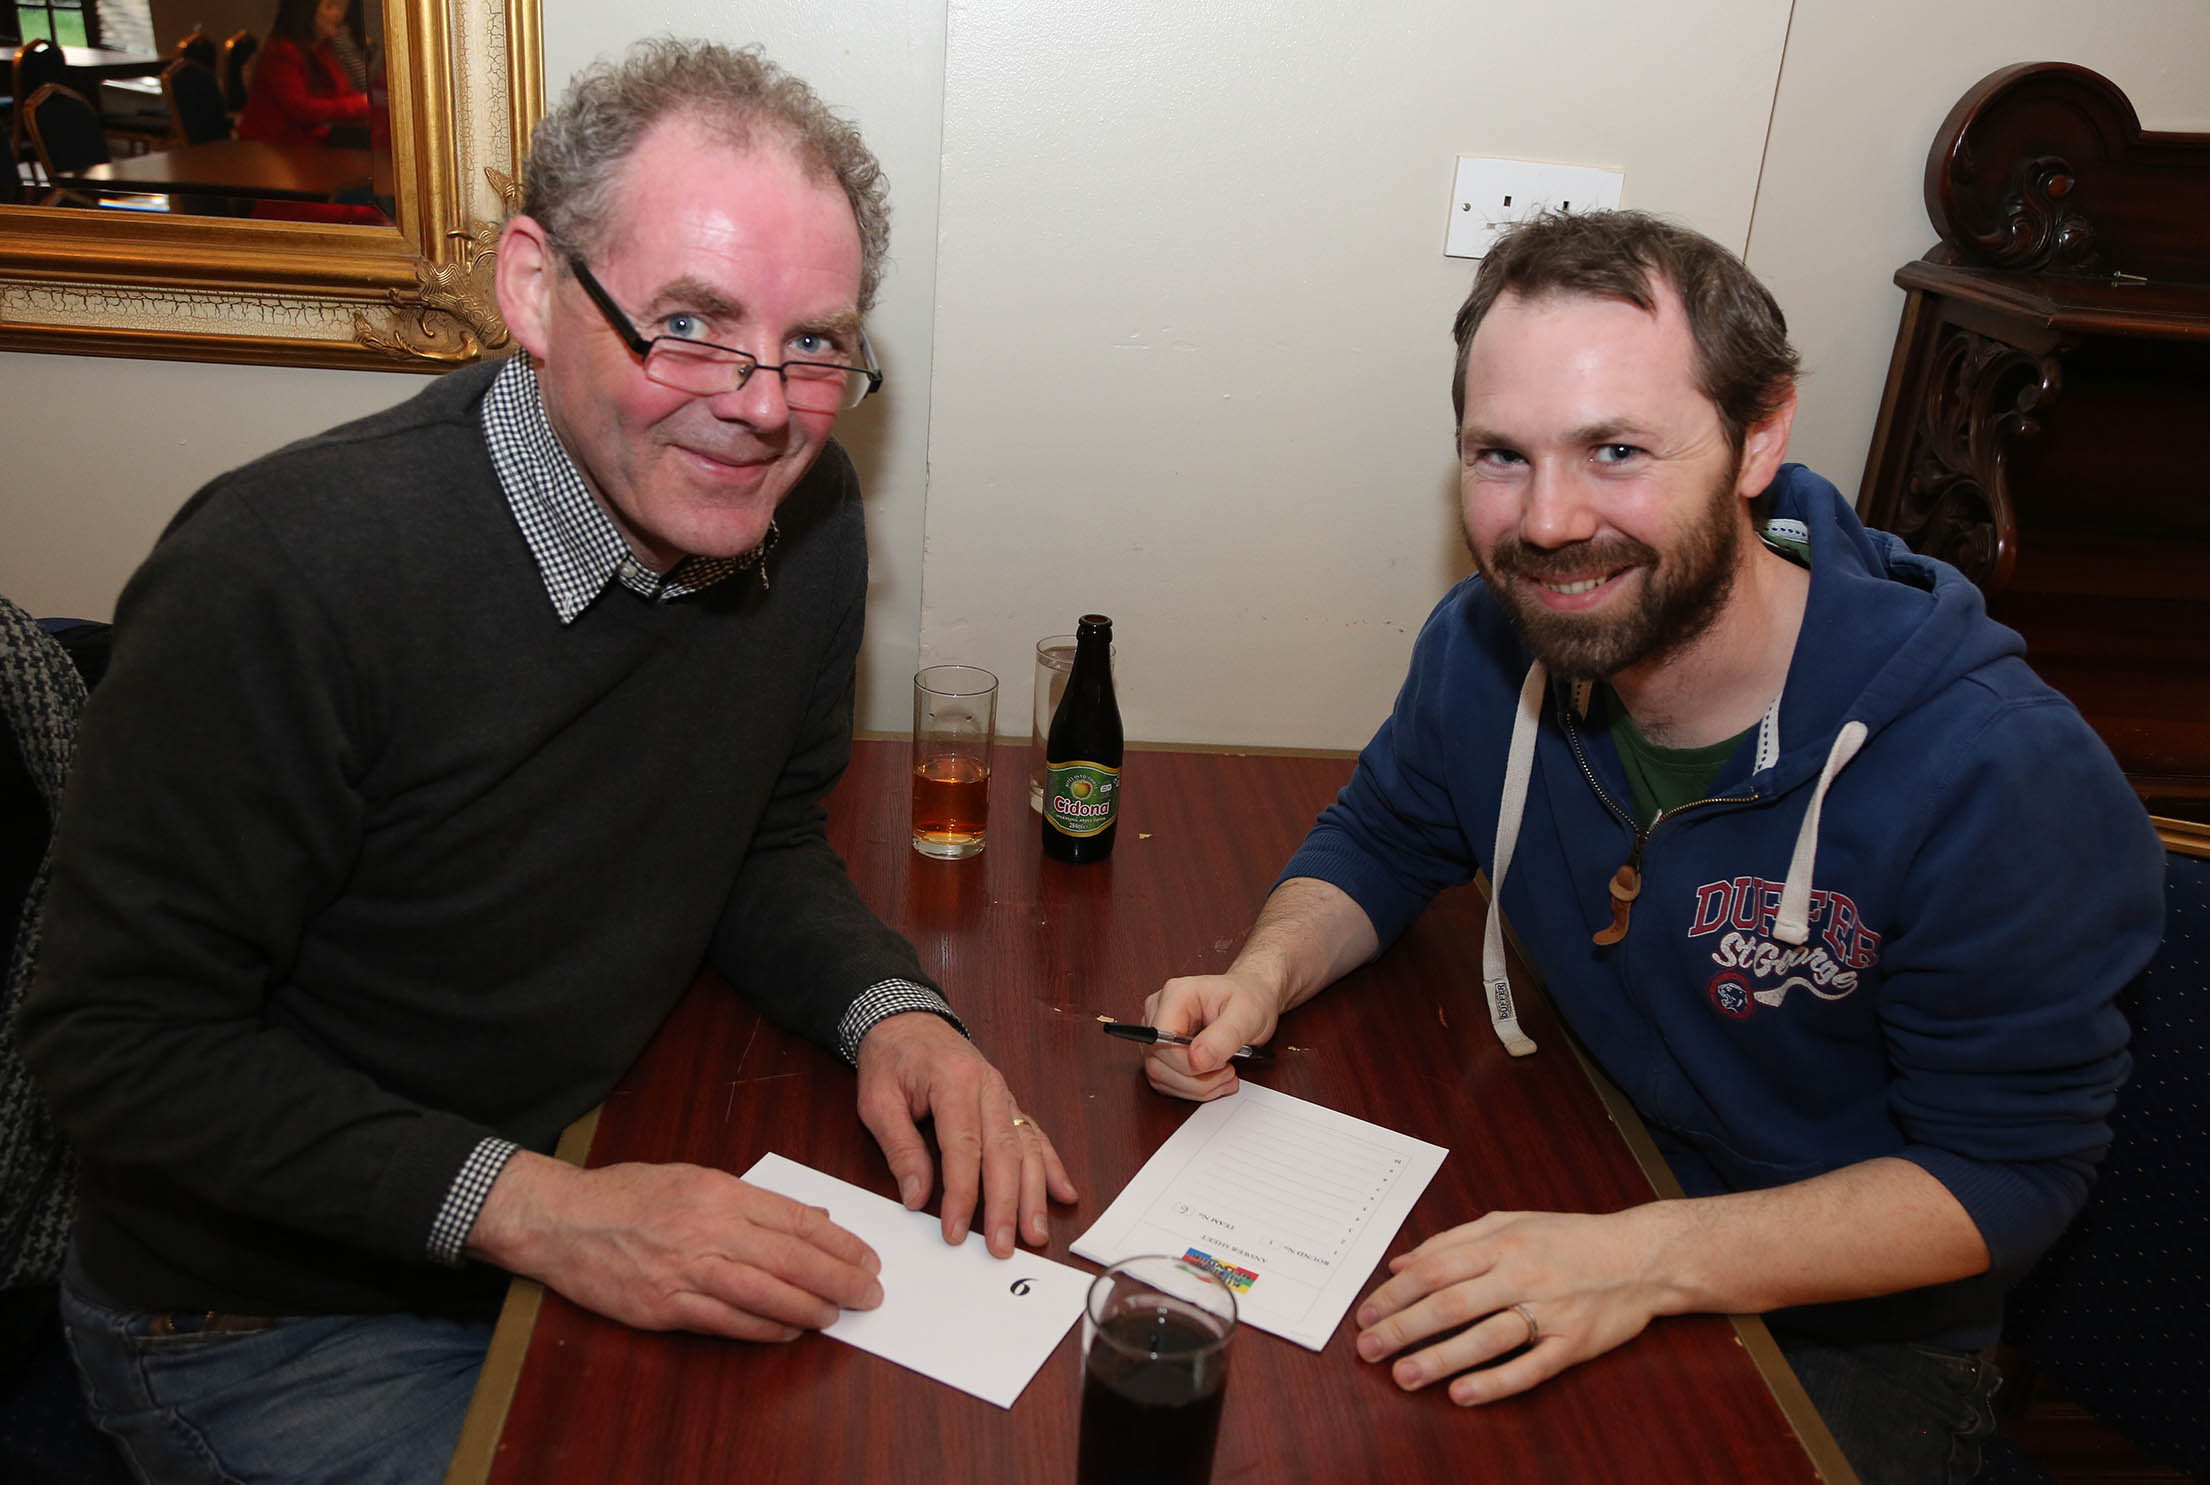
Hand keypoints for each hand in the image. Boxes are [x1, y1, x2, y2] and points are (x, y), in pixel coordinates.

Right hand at [465, 1152, 882, 1340]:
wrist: (560, 1219)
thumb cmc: (626, 1194)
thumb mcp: (694, 1177)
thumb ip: (752, 1201)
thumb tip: (809, 1220)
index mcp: (718, 1192)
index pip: (794, 1219)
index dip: (838, 1242)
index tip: (866, 1256)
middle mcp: (706, 1229)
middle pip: (789, 1258)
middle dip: (837, 1278)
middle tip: (869, 1292)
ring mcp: (684, 1269)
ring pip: (764, 1293)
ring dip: (808, 1308)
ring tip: (838, 1315)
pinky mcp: (663, 1305)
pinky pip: (725, 1321)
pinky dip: (762, 1329)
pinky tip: (788, 1331)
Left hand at [855, 1012, 1077, 1257]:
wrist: (906, 1019)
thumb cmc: (890, 1058)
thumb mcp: (877, 1101)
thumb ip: (899, 1148)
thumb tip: (916, 1197)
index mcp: (954, 1081)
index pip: (963, 1148)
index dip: (962, 1195)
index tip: (956, 1232)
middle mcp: (988, 1086)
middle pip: (1004, 1152)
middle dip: (1007, 1204)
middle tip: (1005, 1246)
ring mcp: (1003, 1094)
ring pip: (1026, 1147)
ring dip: (1034, 1193)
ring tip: (1036, 1233)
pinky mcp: (1007, 1102)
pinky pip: (1035, 1135)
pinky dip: (1051, 1166)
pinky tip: (1064, 1194)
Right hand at [1140, 969, 1281, 1100]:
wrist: (1254, 996)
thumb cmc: (1250, 999)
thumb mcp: (1248, 1014)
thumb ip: (1224, 1036)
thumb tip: (1197, 1060)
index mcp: (1176, 995)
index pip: (1161, 1040)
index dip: (1187, 1063)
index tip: (1221, 1065)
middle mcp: (1159, 1012)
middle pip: (1157, 1062)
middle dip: (1196, 1080)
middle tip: (1229, 1072)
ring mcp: (1158, 1033)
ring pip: (1159, 1076)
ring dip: (1195, 1087)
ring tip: (1225, 1076)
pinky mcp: (1163, 1051)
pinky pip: (1166, 1081)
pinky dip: (1192, 1089)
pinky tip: (1215, 1079)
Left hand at [1352, 1209, 1671, 1404]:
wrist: (1642, 1256)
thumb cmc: (1569, 1237)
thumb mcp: (1510, 1222)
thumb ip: (1453, 1240)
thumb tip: (1401, 1262)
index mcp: (1502, 1243)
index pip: (1435, 1269)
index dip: (1395, 1293)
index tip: (1365, 1314)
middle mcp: (1522, 1275)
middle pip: (1452, 1304)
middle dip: (1404, 1328)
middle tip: (1369, 1349)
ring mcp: (1549, 1311)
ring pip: (1487, 1337)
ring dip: (1441, 1359)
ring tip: (1405, 1376)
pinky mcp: (1574, 1343)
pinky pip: (1532, 1367)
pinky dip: (1497, 1382)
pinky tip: (1464, 1394)